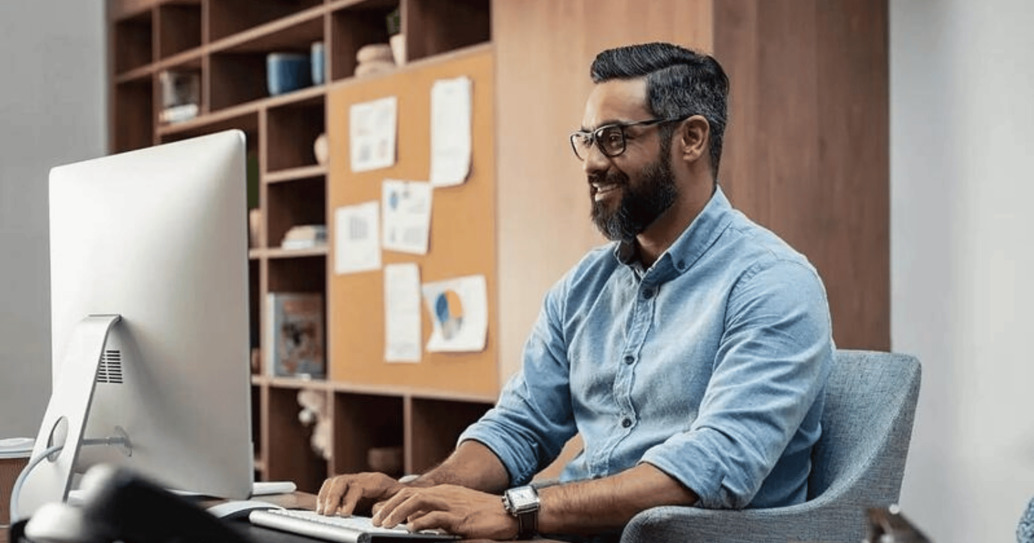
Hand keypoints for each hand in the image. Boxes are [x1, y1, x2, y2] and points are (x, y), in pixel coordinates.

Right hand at [316, 472, 404, 515]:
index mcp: (376, 481)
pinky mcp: (348, 488)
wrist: (404, 493)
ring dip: (325, 497)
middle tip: (328, 514)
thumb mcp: (398, 502)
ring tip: (322, 512)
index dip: (348, 500)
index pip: (357, 486)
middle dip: (332, 497)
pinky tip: (322, 509)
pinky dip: (324, 496)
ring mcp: (354, 481)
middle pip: (341, 481)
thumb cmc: (402, 498)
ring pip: (334, 482)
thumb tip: (373, 512)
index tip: (344, 514)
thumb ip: (386, 506)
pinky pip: (332, 487)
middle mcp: (362, 478)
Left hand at [371, 484, 517, 539]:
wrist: (509, 512)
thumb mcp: (458, 509)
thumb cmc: (485, 513)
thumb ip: (437, 514)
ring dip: (398, 513)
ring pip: (417, 502)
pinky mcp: (460, 517)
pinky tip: (410, 530)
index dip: (392, 502)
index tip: (378, 514)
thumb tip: (415, 523)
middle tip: (376, 521)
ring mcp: (452, 504)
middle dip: (389, 507)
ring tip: (386, 525)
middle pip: (409, 495)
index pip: (410, 492)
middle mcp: (445, 494)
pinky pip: (435, 517)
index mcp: (443, 492)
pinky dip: (420, 522)